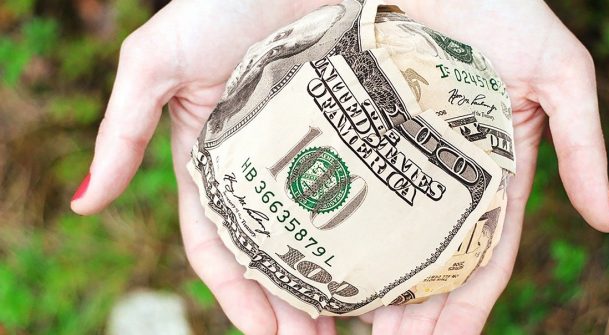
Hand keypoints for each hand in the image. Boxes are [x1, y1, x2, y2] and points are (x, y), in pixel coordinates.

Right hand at [70, 0, 341, 333]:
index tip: (266, 334)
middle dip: (289, 303)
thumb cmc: (222, 3)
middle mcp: (259, 163)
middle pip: (272, 250)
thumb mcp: (158, 62)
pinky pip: (355, 191)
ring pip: (315, 230)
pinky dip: (361, 231)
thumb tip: (84, 205)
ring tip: (354, 321)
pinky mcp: (348, 130)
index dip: (237, 294)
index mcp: (210, 158)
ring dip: (327, 280)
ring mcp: (306, 149)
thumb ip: (121, 132)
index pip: (218, 244)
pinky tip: (383, 260)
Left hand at [358, 0, 608, 333]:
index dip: (467, 307)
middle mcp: (444, 174)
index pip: (483, 257)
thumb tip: (608, 223)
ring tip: (348, 328)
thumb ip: (585, 146)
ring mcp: (401, 157)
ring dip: (374, 287)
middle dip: (414, 313)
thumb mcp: (561, 74)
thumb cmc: (504, 9)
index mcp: (493, 172)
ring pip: (387, 238)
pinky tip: (321, 266)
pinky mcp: (360, 133)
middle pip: (429, 261)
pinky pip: (348, 193)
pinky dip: (341, 234)